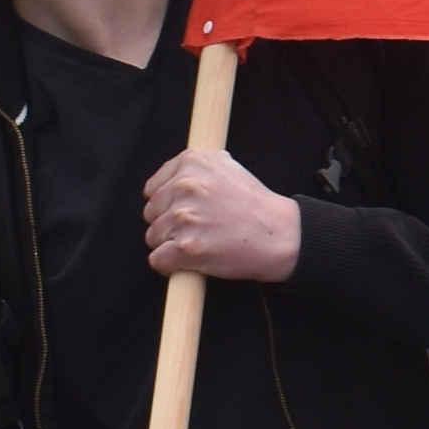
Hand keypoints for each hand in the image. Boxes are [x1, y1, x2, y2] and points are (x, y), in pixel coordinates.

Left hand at [143, 148, 303, 284]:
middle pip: (151, 213)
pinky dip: (171, 265)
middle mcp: (185, 186)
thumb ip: (197, 168)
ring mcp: (184, 217)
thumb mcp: (228, 167)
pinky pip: (158, 260)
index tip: (183, 211)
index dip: (167, 203)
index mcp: (192, 162)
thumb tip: (171, 176)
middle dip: (168, 224)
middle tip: (196, 229)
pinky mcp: (185, 247)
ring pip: (153, 237)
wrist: (278, 234)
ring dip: (171, 245)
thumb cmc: (256, 206)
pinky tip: (192, 260)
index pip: (153, 188)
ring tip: (200, 242)